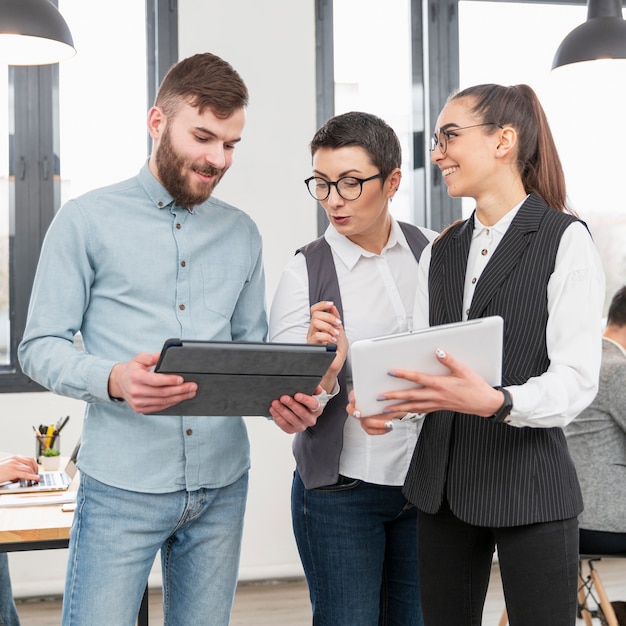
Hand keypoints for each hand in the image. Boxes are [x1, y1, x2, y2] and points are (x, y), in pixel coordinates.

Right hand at [0, 455, 39, 483]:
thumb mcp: (7, 467)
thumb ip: (15, 467)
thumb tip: (21, 475)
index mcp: (14, 457)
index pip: (29, 459)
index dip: (35, 465)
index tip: (36, 470)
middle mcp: (15, 459)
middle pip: (31, 463)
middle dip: (36, 469)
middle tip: (37, 475)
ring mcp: (14, 465)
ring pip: (29, 469)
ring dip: (34, 474)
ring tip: (36, 479)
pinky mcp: (13, 471)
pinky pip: (26, 474)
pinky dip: (33, 477)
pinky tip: (36, 479)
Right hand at [108, 352, 197, 413]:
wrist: (119, 382)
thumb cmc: (133, 369)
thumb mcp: (139, 359)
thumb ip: (151, 357)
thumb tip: (162, 356)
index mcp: (135, 377)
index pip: (155, 380)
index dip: (169, 380)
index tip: (181, 379)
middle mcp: (135, 391)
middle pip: (162, 392)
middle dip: (180, 390)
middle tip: (193, 386)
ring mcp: (137, 402)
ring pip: (162, 401)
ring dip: (179, 397)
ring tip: (191, 392)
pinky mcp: (140, 409)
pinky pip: (159, 407)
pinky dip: (171, 403)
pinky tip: (180, 398)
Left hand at [269, 385, 324, 433]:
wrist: (298, 412)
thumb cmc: (303, 400)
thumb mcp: (310, 394)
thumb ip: (314, 388)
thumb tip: (317, 388)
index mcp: (317, 410)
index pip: (314, 405)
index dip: (305, 400)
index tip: (297, 395)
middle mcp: (310, 420)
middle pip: (301, 412)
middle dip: (291, 404)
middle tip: (283, 398)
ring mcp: (301, 426)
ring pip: (291, 419)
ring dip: (282, 410)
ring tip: (275, 403)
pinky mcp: (291, 430)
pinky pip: (284, 425)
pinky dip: (277, 417)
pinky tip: (273, 410)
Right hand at [308, 301, 348, 391]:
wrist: (335, 364)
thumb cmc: (337, 350)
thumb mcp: (339, 331)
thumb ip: (335, 319)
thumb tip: (332, 307)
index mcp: (320, 325)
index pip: (315, 310)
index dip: (322, 305)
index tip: (331, 304)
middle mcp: (314, 330)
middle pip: (316, 314)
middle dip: (329, 317)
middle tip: (338, 324)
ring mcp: (312, 337)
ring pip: (315, 322)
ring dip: (329, 327)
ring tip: (335, 334)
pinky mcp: (313, 345)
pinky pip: (317, 335)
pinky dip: (327, 336)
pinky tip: (333, 341)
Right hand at [346, 391, 404, 435]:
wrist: (393, 406)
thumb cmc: (387, 397)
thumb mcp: (387, 390)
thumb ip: (384, 389)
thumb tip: (387, 383)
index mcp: (361, 397)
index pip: (352, 395)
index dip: (351, 397)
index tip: (354, 399)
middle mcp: (360, 408)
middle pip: (353, 411)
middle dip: (355, 413)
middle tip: (359, 413)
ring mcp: (364, 418)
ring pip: (365, 422)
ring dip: (377, 424)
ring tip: (388, 423)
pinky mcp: (369, 426)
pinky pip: (371, 430)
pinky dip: (380, 430)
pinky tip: (388, 427)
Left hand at [370, 349, 502, 417]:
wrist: (484, 404)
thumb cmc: (475, 388)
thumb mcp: (464, 371)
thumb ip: (449, 361)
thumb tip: (438, 351)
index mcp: (440, 385)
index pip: (418, 378)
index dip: (404, 375)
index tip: (391, 372)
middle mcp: (436, 396)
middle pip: (411, 396)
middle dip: (394, 397)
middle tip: (380, 397)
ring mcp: (437, 404)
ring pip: (414, 407)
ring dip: (399, 407)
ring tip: (386, 409)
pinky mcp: (439, 408)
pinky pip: (421, 410)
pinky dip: (411, 411)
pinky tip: (404, 412)